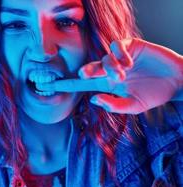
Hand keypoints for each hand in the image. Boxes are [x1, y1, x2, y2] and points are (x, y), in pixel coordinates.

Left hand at [37, 38, 182, 113]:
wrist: (175, 81)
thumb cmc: (153, 94)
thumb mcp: (133, 106)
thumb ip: (113, 105)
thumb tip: (93, 100)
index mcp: (107, 85)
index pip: (84, 84)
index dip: (69, 84)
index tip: (52, 86)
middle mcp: (110, 70)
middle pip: (90, 68)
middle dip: (86, 71)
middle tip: (84, 74)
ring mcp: (119, 58)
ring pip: (103, 57)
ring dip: (108, 66)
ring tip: (121, 75)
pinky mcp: (130, 46)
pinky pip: (117, 45)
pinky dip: (119, 54)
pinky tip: (128, 63)